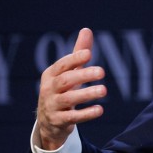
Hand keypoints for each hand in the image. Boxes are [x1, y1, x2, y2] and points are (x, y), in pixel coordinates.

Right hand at [36, 27, 106, 149]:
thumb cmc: (61, 91)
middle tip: (102, 72)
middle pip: (65, 81)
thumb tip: (86, 30)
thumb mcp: (68, 73)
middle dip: (83, 75)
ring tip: (104, 90)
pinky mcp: (59, 121)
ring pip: (69, 99)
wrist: (49, 122)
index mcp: (51, 74)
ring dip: (86, 94)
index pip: (62, 65)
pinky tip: (99, 110)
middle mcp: (49, 89)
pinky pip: (72, 117)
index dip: (74, 59)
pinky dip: (86, 114)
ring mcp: (52, 106)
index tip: (89, 54)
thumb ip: (78, 54)